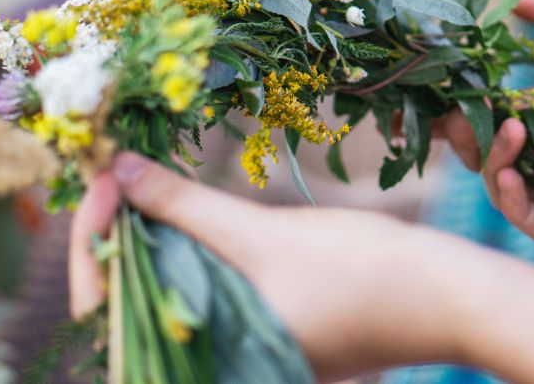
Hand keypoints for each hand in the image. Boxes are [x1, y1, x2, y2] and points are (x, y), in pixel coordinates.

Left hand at [70, 152, 533, 383]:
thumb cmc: (358, 275)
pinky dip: (178, 238)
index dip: (95, 238)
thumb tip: (118, 169)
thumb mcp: (259, 235)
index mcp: (200, 362)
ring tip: (131, 179)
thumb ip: (182, 205)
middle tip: (109, 171)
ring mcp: (231, 337)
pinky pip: (195, 276)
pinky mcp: (253, 313)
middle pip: (129, 296)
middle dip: (111, 231)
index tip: (102, 176)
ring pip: (161, 282)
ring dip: (143, 230)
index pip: (108, 312)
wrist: (438, 296)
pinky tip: (171, 202)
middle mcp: (207, 357)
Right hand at [442, 0, 533, 242]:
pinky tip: (512, 168)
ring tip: (511, 130)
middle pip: (474, 147)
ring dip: (487, 157)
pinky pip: (524, 216)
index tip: (407, 105)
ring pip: (493, 180)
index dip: (438, 111)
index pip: (475, 113)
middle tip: (455, 116)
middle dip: (455, 134)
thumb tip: (516, 2)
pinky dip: (508, 196)